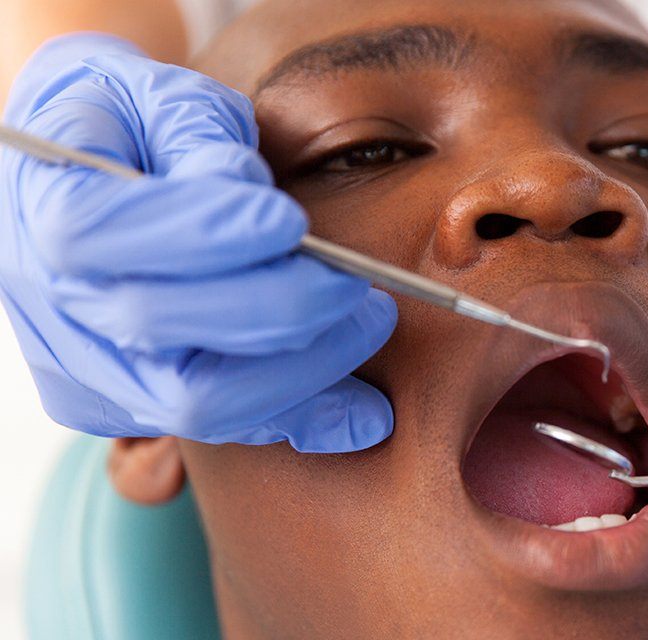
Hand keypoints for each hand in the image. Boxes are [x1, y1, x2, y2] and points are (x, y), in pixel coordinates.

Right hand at [0, 34, 395, 451]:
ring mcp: (82, 368)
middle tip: (355, 282)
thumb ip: (200, 139)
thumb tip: (256, 206)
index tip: (290, 221)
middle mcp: (48, 301)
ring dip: (302, 370)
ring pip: (196, 402)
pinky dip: (300, 418)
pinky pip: (222, 428)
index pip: (97, 234)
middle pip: (155, 329)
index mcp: (37, 204)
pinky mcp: (125, 410)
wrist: (84, 171)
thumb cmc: (130, 122)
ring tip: (369, 323)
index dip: (200, 233)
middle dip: (276, 307)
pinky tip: (366, 414)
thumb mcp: (156, 96)